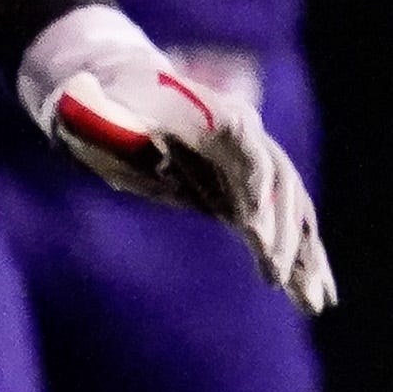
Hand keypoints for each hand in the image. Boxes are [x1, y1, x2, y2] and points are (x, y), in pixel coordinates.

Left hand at [13, 5, 337, 314]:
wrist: (128, 90)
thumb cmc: (109, 100)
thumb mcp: (97, 104)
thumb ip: (94, 112)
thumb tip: (78, 106)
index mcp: (213, 110)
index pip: (246, 145)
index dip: (253, 183)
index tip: (251, 226)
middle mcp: (246, 135)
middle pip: (279, 182)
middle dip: (281, 230)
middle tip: (273, 273)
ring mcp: (254, 164)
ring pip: (293, 209)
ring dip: (305, 255)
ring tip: (314, 301)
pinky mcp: (249, 194)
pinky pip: (286, 227)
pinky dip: (304, 261)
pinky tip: (314, 298)